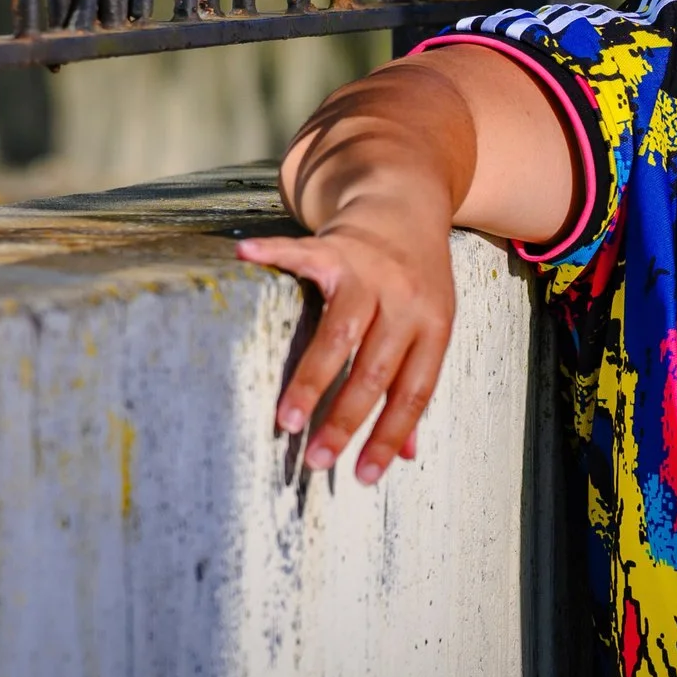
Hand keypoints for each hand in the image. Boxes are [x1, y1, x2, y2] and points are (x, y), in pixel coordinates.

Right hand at [237, 195, 456, 484]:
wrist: (409, 200)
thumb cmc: (416, 276)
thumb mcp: (432, 323)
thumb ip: (413, 383)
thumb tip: (405, 455)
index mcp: (434, 325)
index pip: (414, 392)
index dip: (389, 435)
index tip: (362, 477)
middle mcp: (405, 299)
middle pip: (374, 370)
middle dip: (344, 420)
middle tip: (315, 460)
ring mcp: (369, 271)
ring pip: (340, 333)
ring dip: (312, 380)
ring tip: (287, 420)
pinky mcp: (335, 245)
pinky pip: (299, 254)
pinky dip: (272, 255)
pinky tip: (241, 258)